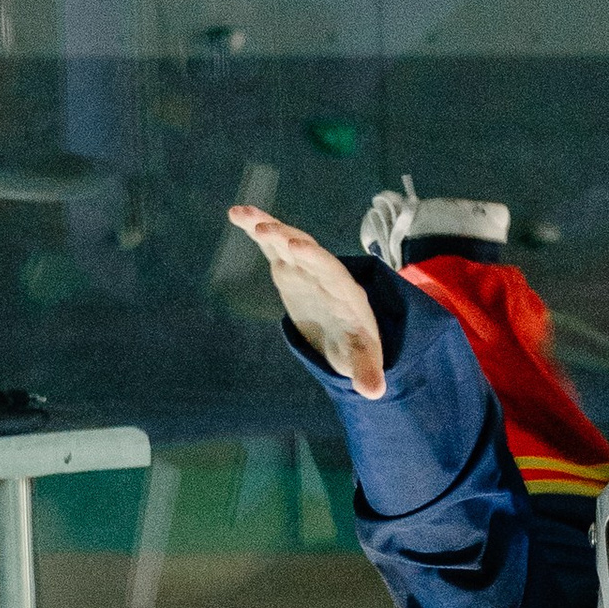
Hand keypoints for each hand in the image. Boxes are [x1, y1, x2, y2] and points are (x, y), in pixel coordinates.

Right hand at [228, 204, 385, 398]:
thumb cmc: (355, 344)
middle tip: (265, 229)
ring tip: (242, 215)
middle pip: (308, 252)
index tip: (298, 248)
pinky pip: (273, 244)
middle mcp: (326, 273)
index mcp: (345, 292)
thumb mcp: (362, 359)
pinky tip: (235, 214)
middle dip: (287, 239)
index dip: (315, 259)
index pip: (331, 272)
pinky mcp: (289, 266)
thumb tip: (373, 393)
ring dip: (268, 226)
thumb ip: (367, 371)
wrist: (345, 331)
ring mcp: (306, 266)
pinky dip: (256, 227)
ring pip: (288, 241)